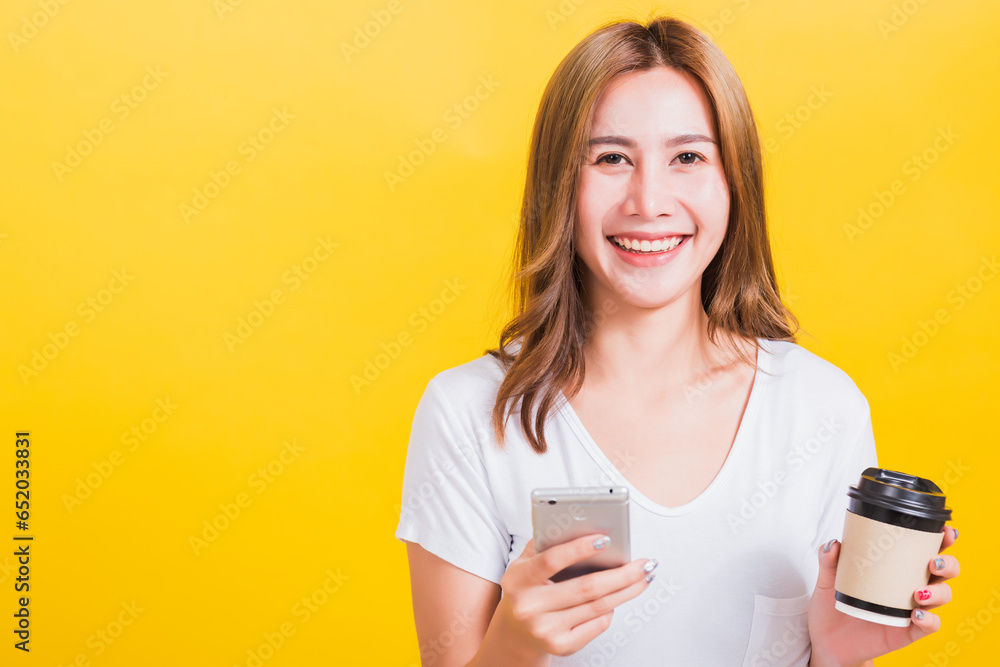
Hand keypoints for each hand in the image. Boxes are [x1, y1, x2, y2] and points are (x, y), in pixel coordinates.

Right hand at [489, 533, 655, 659]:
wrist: (515, 632)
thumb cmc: (526, 589)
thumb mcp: (524, 564)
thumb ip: (545, 544)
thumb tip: (580, 524)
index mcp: (519, 580)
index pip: (551, 561)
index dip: (579, 549)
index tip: (605, 539)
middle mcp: (530, 607)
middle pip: (586, 588)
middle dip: (622, 575)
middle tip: (644, 564)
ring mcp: (545, 630)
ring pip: (597, 607)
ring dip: (626, 591)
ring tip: (643, 577)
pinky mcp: (561, 646)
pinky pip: (597, 625)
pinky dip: (611, 610)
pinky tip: (619, 597)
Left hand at [807, 525, 959, 666]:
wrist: (827, 638)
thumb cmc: (833, 604)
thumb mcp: (827, 579)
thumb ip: (828, 560)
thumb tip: (833, 544)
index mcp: (895, 567)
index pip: (924, 549)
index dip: (941, 539)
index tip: (945, 529)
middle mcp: (909, 586)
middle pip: (943, 572)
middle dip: (947, 564)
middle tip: (933, 562)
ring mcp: (910, 608)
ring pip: (942, 597)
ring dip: (938, 592)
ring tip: (919, 593)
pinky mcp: (907, 631)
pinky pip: (928, 626)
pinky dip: (929, 620)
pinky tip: (917, 615)